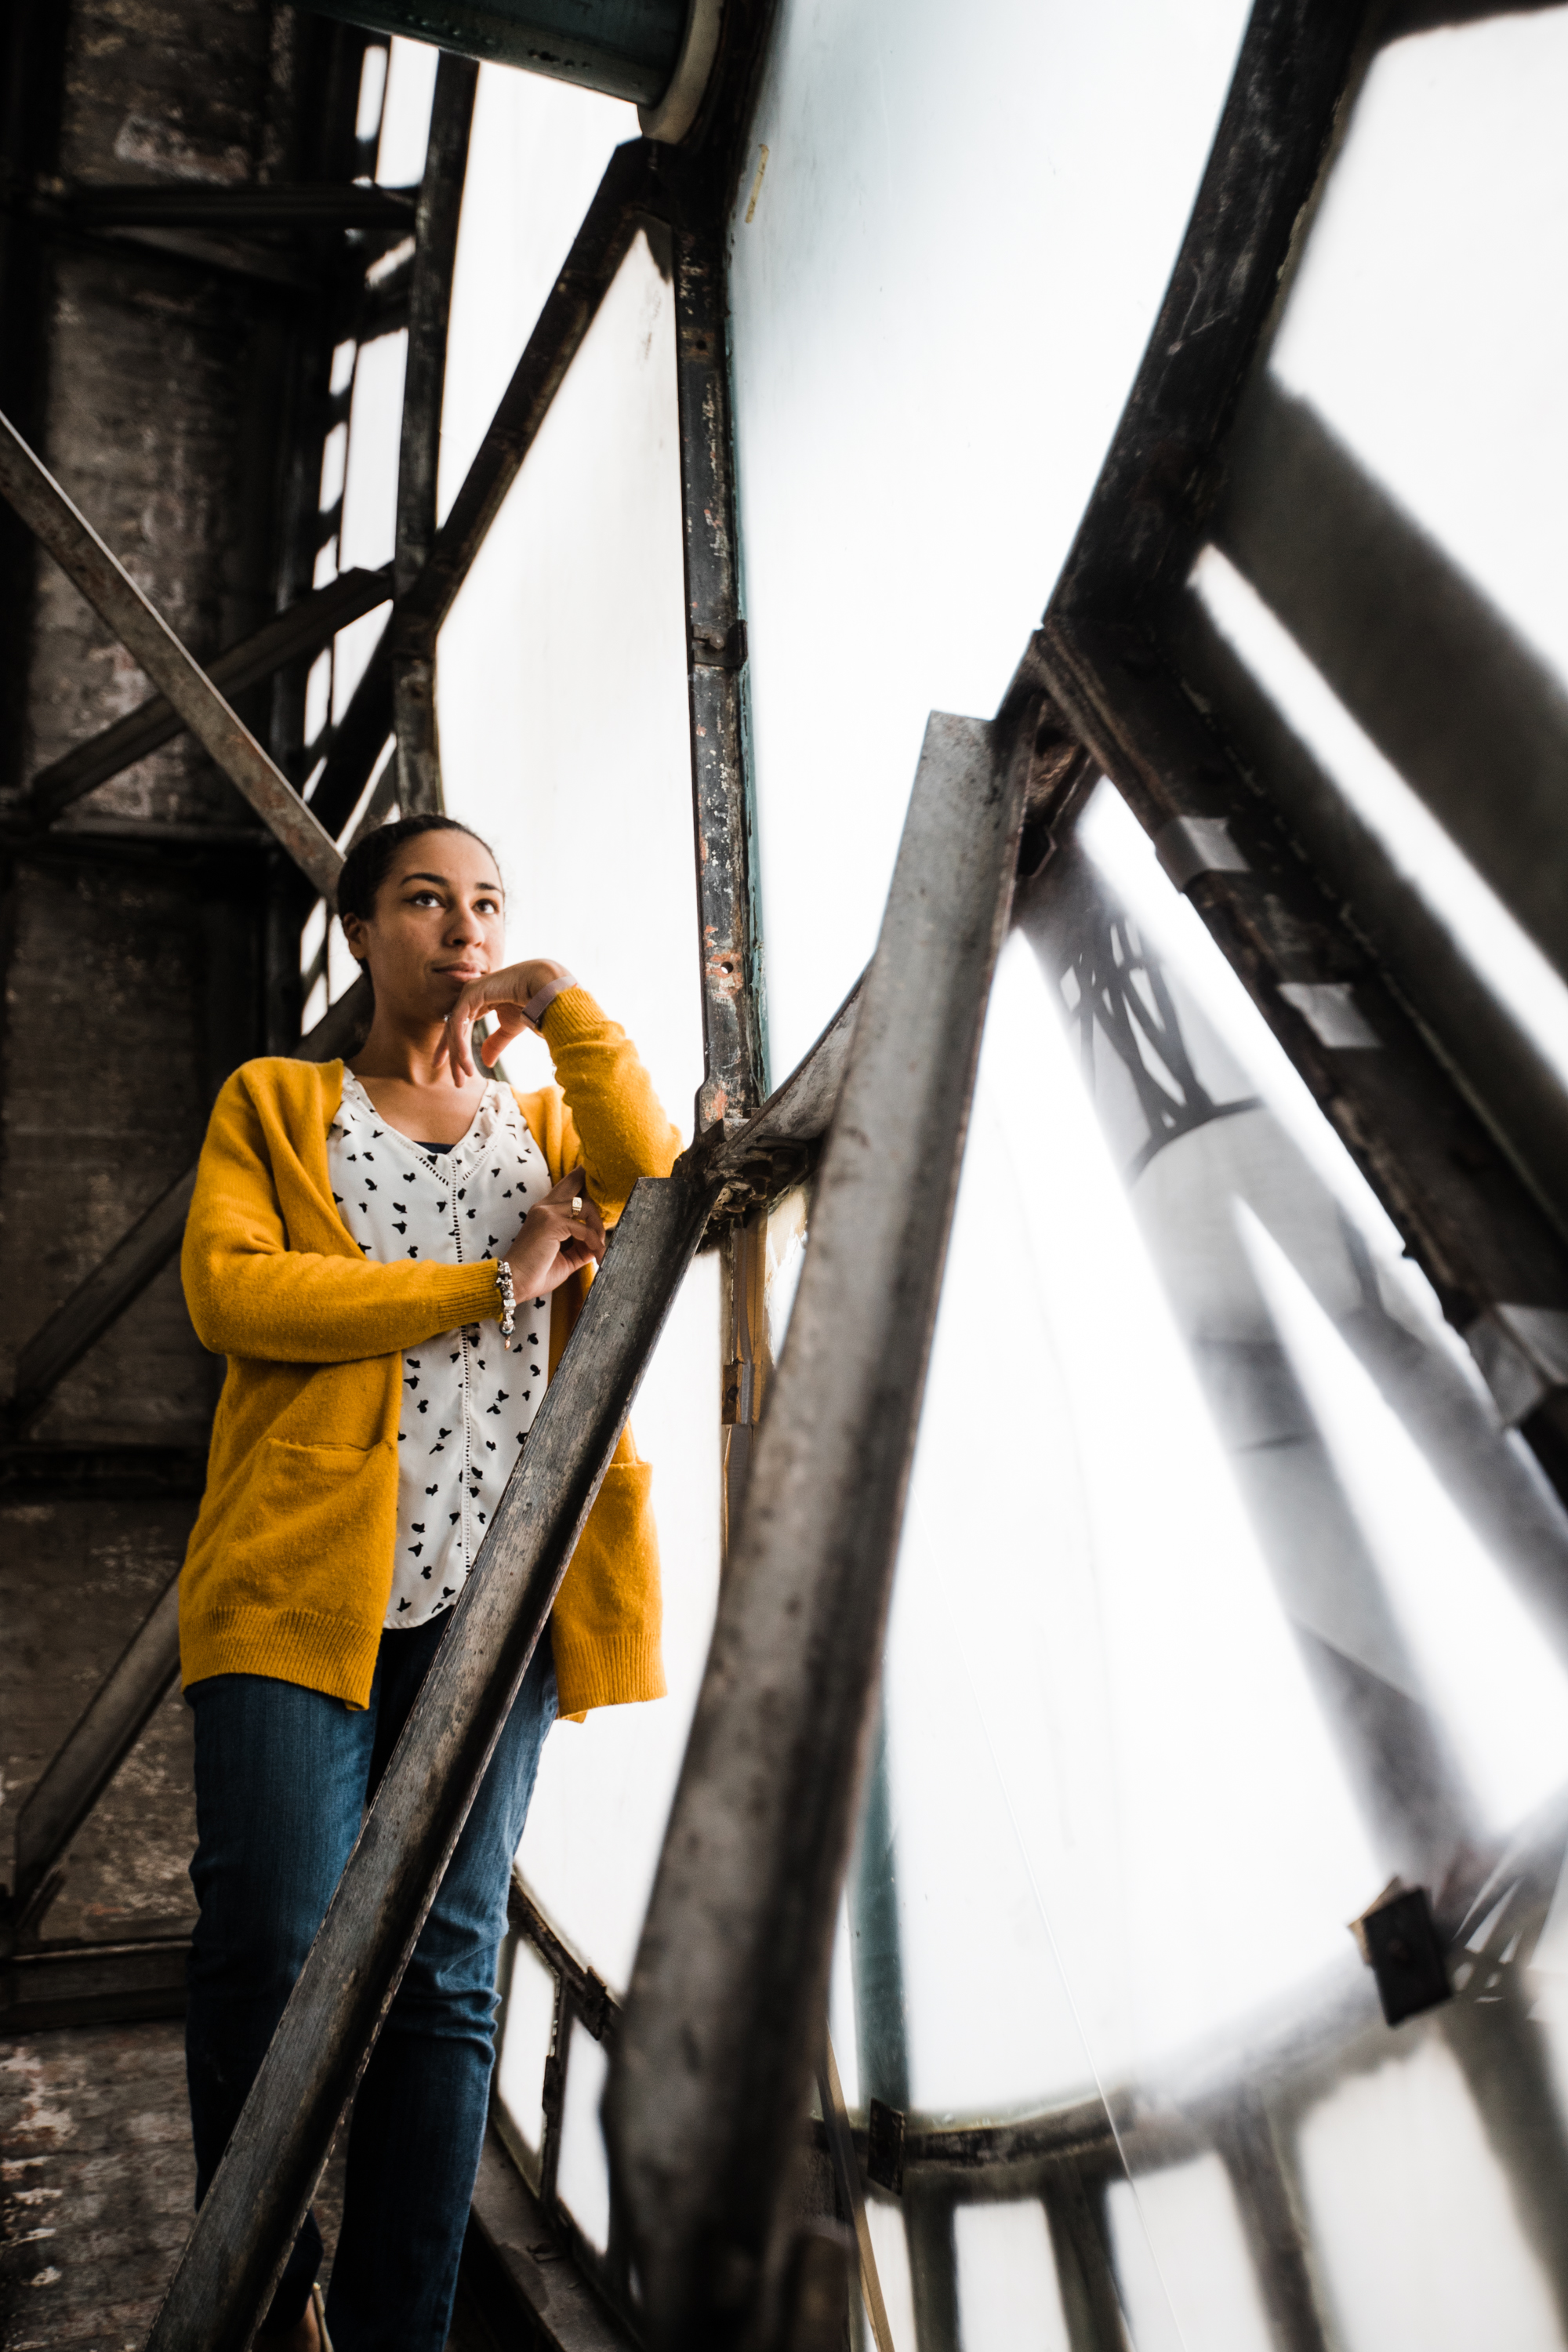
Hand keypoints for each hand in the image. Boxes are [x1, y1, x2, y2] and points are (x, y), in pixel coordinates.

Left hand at [438, 959, 571, 1082]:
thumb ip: (495, 1044)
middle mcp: (470, 997)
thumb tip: (486, 1063)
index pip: (459, 1029)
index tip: (450, 1071)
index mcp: (477, 1003)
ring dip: (458, 1055)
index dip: (453, 1050)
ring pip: (454, 1029)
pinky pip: (459, 1022)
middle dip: (452, 1057)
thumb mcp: (509, 1029)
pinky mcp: (470, 993)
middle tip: (456, 1082)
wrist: (543, 988)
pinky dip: (460, 1043)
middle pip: (453, 1030)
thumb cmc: (530, 1003)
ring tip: (463, 1076)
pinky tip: (463, 1060)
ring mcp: (468, 993)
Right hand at [503, 1168, 605, 1300]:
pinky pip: (584, 1229)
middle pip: (574, 1183)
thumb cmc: (536, 1273)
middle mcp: (544, 1207)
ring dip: (598, 1229)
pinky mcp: (552, 1223)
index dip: (581, 1183)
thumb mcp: (565, 1258)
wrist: (514, 1283)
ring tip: (600, 1249)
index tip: (599, 1189)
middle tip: (607, 1209)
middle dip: (592, 1187)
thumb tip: (599, 1244)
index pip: (565, 1189)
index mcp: (544, 1212)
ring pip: (586, 1207)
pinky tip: (597, 1256)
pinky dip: (594, 1243)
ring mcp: (547, 1212)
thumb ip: (581, 1248)